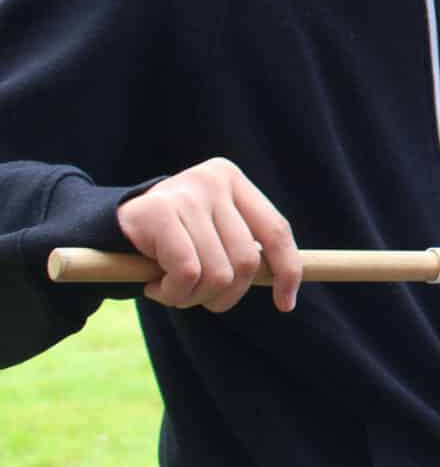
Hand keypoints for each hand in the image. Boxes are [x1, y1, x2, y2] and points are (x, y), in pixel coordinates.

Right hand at [116, 157, 300, 312]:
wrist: (106, 229)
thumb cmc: (171, 239)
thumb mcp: (212, 235)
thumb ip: (243, 249)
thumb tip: (287, 290)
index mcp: (234, 182)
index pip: (276, 230)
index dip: (287, 270)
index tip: (285, 305)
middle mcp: (215, 181)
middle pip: (246, 261)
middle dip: (225, 294)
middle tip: (197, 297)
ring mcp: (187, 194)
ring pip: (217, 273)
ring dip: (193, 297)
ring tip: (172, 289)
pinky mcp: (159, 212)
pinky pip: (187, 272)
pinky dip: (174, 293)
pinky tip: (155, 287)